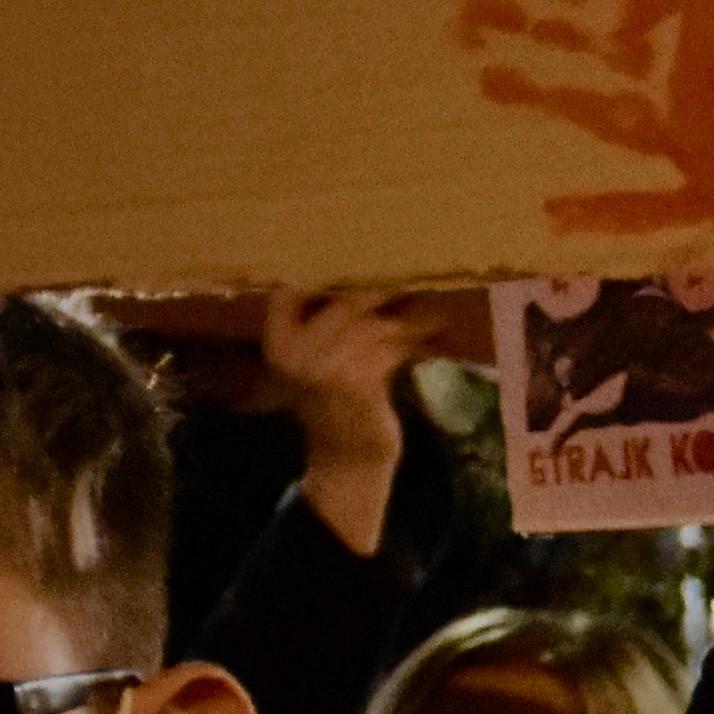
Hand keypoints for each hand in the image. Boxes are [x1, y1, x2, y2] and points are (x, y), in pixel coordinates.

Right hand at [258, 288, 447, 551]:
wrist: (346, 457)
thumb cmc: (336, 403)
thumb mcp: (317, 363)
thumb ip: (326, 326)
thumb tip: (367, 276)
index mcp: (278, 344)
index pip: (289, 293)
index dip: (321, 273)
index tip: (353, 256)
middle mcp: (295, 354)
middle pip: (344, 301)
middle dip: (381, 289)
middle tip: (412, 274)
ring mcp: (325, 369)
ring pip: (377, 324)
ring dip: (410, 317)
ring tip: (432, 311)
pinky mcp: (359, 384)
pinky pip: (395, 349)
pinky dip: (418, 340)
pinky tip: (436, 334)